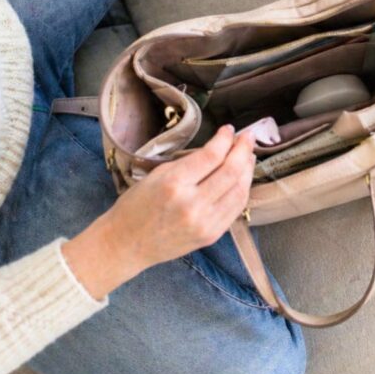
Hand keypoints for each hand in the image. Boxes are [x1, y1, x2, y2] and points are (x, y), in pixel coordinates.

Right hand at [62, 126, 255, 298]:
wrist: (126, 244)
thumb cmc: (136, 206)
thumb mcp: (157, 174)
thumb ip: (189, 162)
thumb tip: (218, 148)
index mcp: (174, 184)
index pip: (211, 156)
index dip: (225, 139)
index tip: (229, 129)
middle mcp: (192, 204)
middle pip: (231, 171)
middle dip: (243, 149)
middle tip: (247, 137)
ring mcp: (204, 222)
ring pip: (239, 190)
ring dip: (247, 169)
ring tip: (248, 155)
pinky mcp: (211, 235)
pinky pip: (236, 209)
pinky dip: (243, 190)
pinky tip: (243, 178)